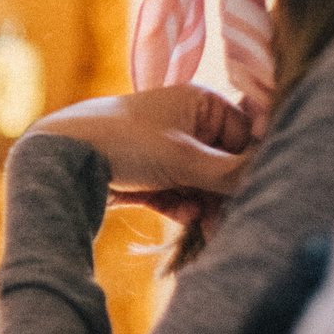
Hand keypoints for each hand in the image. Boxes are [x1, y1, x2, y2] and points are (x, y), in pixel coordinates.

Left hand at [29, 84, 253, 198]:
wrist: (62, 157)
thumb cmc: (126, 143)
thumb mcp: (184, 158)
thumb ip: (229, 173)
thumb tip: (270, 178)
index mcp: (200, 104)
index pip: (245, 134)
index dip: (250, 163)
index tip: (256, 190)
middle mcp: (186, 124)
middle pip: (222, 163)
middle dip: (226, 193)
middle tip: (233, 220)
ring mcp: (165, 150)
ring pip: (200, 183)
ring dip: (206, 206)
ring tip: (209, 229)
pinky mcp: (147, 175)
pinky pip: (177, 194)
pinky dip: (182, 207)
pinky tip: (186, 217)